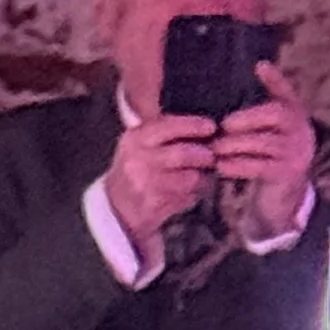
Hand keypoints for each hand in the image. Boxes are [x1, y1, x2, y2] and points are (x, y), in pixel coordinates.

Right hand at [103, 108, 214, 253]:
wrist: (117, 205)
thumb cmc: (135, 170)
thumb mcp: (140, 145)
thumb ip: (164, 134)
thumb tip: (200, 126)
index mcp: (135, 138)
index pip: (167, 125)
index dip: (192, 125)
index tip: (210, 126)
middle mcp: (138, 158)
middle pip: (182, 153)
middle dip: (204, 155)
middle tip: (212, 156)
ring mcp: (146, 182)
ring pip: (189, 177)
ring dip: (203, 177)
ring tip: (203, 176)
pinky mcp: (155, 203)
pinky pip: (187, 196)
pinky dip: (195, 193)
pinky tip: (193, 192)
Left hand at [212, 62, 316, 244]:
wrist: (288, 193)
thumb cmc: (271, 154)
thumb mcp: (269, 129)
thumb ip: (259, 110)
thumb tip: (253, 71)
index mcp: (296, 115)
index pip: (287, 93)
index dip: (275, 79)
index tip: (259, 66)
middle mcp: (301, 131)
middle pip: (276, 115)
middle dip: (247, 118)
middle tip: (224, 125)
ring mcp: (298, 153)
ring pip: (265, 142)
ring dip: (236, 144)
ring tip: (216, 147)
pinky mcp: (289, 174)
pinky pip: (261, 166)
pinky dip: (238, 166)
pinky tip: (222, 166)